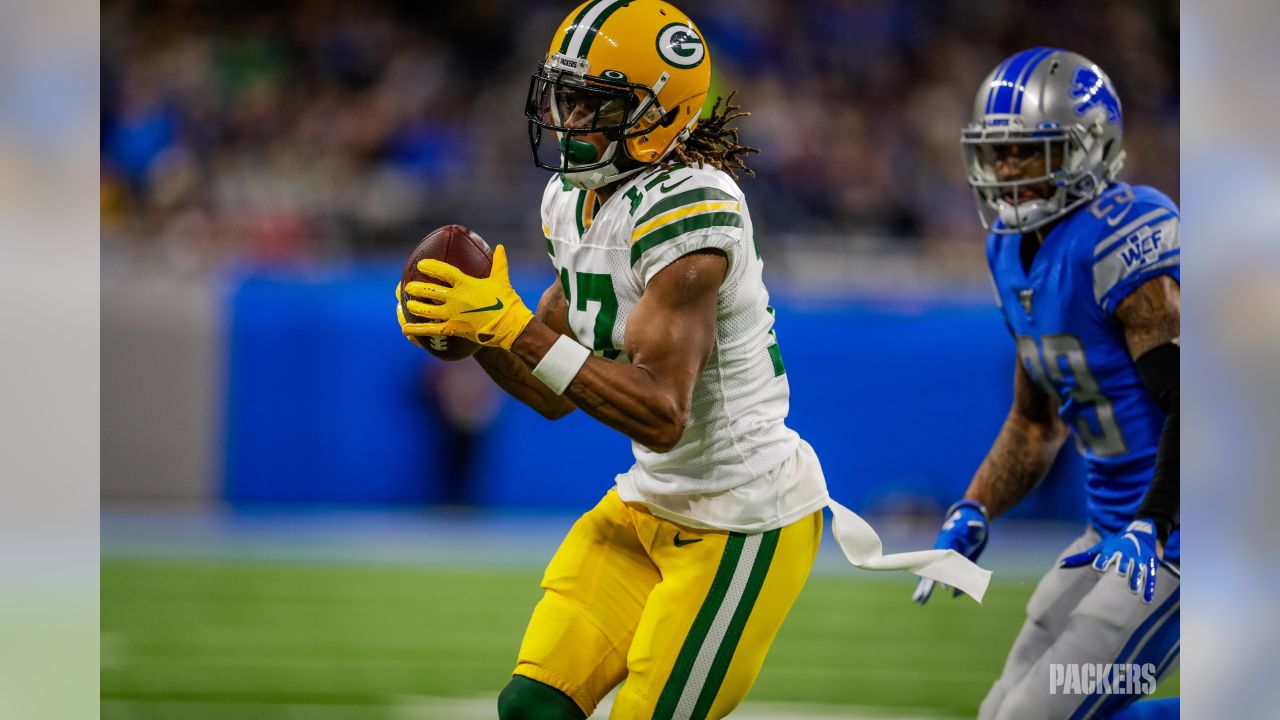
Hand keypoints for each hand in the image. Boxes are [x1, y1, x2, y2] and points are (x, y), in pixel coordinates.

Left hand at [399, 245, 533, 349]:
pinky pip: (431, 330)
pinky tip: (406, 329)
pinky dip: (417, 330)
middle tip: (409, 287)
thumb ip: (499, 263)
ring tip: (408, 304)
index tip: (422, 264)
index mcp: (466, 283)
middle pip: (430, 291)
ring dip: (415, 307)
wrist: (510, 325)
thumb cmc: (506, 301)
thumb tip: (500, 247)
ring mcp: (453, 314)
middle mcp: (456, 298)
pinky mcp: (454, 329)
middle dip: (417, 288)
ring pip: (427, 310)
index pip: (444, 272)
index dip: (431, 267)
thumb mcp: (502, 279)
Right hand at [913, 499, 988, 603]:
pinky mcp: (941, 566)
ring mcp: (938, 560)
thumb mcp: (975, 528)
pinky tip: (921, 599)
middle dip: (928, 584)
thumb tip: (973, 524)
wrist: (964, 529)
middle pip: (932, 570)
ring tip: (918, 601)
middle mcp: (939, 554)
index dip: (943, 573)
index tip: (945, 589)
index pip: (944, 561)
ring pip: (929, 575)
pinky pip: (932, 578)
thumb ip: (974, 528)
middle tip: (923, 597)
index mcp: (948, 544)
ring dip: (924, 588)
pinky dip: (926, 587)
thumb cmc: (970, 529)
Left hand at [1059, 519, 1161, 602]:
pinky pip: (1150, 579)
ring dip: (1136, 580)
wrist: (1140, 536)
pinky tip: (1146, 600)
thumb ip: (1081, 559)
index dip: (1103, 560)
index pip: (1107, 555)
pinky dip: (1148, 589)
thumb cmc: (1114, 545)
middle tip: (1121, 573)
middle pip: (1124, 562)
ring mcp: (1139, 562)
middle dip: (1123, 567)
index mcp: (1113, 550)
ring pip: (1138, 571)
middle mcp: (1126, 555)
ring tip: (1133, 589)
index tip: (1099, 567)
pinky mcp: (1149, 567)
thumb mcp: (1099, 549)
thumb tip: (1061, 565)